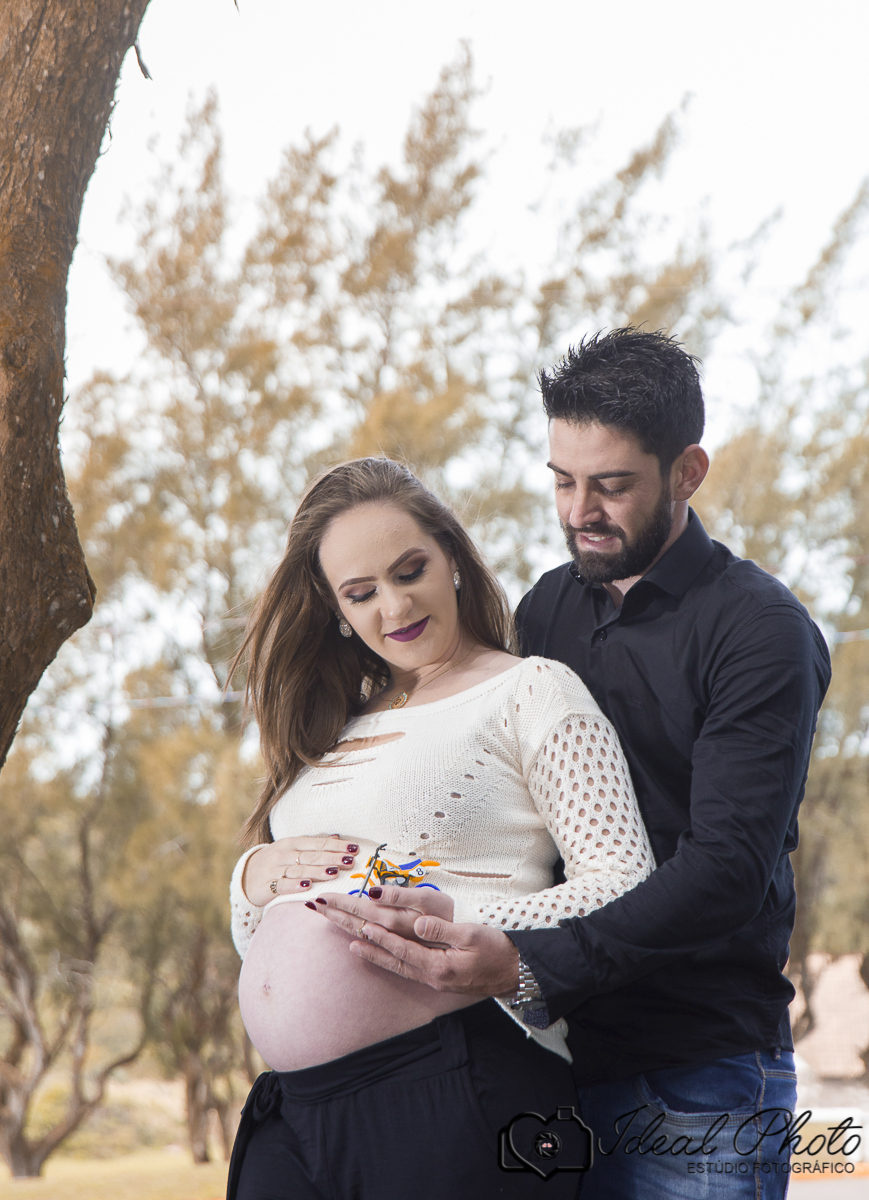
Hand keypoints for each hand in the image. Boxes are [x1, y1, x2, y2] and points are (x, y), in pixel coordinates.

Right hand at [242, 835, 360, 906]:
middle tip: (349, 861)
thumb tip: (337, 837)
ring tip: (334, 872)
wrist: (245, 877)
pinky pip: (282, 884)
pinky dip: (295, 885)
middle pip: (311, 855)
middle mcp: (284, 853)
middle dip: (332, 857)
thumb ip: (313, 845)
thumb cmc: (276, 863)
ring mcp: (275, 868)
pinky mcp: (267, 884)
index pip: (318, 842)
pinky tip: (308, 886)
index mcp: (292, 842)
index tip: (354, 848)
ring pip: (299, 869)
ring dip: (317, 870)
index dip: (336, 846)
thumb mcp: (292, 849)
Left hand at [311, 885, 520, 997]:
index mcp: (438, 966)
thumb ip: (443, 931)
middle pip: (391, 958)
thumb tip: (417, 923)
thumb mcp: (472, 936)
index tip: (361, 925)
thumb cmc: (497, 950)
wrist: (515, 973)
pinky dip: (389, 960)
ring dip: (373, 954)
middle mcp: (430, 976)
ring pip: (395, 965)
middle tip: (345, 929)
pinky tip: (380, 956)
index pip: (402, 948)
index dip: (380, 937)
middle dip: (366, 943)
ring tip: (352, 945)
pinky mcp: (437, 978)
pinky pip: (405, 968)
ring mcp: (432, 979)